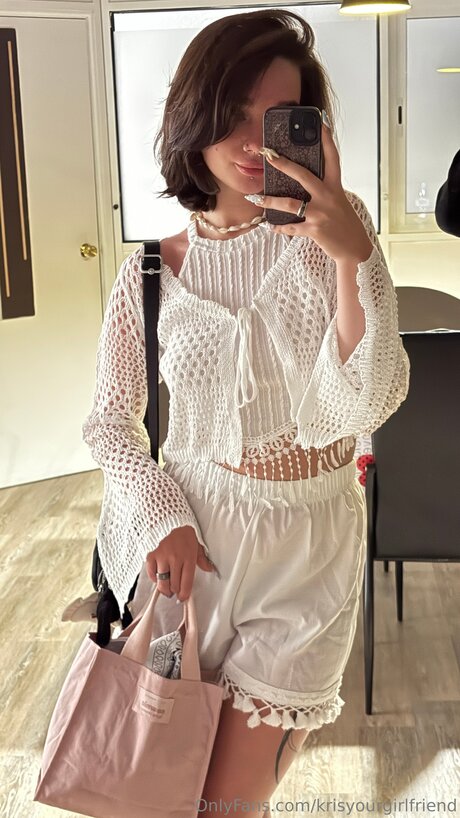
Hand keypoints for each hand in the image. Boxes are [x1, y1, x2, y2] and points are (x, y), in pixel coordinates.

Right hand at [145, 525, 214, 601]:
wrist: (169, 520)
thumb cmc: (184, 533)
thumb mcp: (197, 545)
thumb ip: (202, 559)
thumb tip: (209, 569)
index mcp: (188, 558)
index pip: (186, 582)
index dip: (184, 594)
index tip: (183, 597)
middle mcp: (175, 559)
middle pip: (174, 585)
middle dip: (175, 592)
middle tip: (175, 591)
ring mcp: (162, 557)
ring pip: (162, 582)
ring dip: (165, 588)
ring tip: (167, 588)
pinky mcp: (151, 555)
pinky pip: (152, 573)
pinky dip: (154, 578)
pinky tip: (158, 577)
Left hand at [256, 122, 372, 264]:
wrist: (354, 249)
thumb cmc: (344, 224)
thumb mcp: (338, 201)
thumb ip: (324, 190)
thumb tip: (302, 182)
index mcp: (335, 187)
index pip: (332, 157)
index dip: (327, 138)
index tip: (320, 120)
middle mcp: (328, 197)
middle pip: (303, 175)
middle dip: (283, 164)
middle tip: (268, 155)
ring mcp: (320, 213)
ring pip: (290, 204)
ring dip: (270, 201)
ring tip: (255, 198)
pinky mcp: (314, 230)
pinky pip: (291, 227)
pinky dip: (278, 227)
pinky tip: (269, 225)